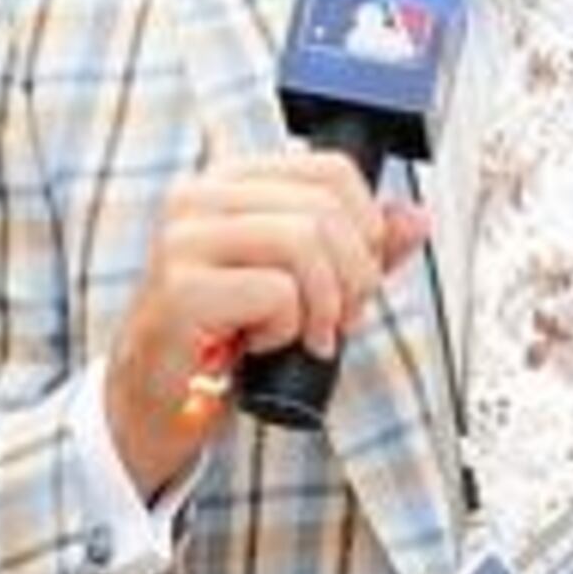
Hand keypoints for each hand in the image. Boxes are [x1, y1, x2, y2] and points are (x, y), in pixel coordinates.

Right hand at [101, 147, 426, 501]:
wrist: (159, 404)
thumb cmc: (223, 341)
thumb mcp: (302, 288)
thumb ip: (356, 250)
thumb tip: (413, 219)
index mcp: (230, 184)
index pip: (330, 170)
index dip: (366, 228)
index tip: (355, 276)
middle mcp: (201, 199)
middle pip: (325, 208)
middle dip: (354, 276)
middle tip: (340, 320)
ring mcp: (185, 241)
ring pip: (304, 241)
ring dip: (325, 304)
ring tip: (308, 335)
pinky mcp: (182, 290)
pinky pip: (276, 292)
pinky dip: (287, 329)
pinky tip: (263, 345)